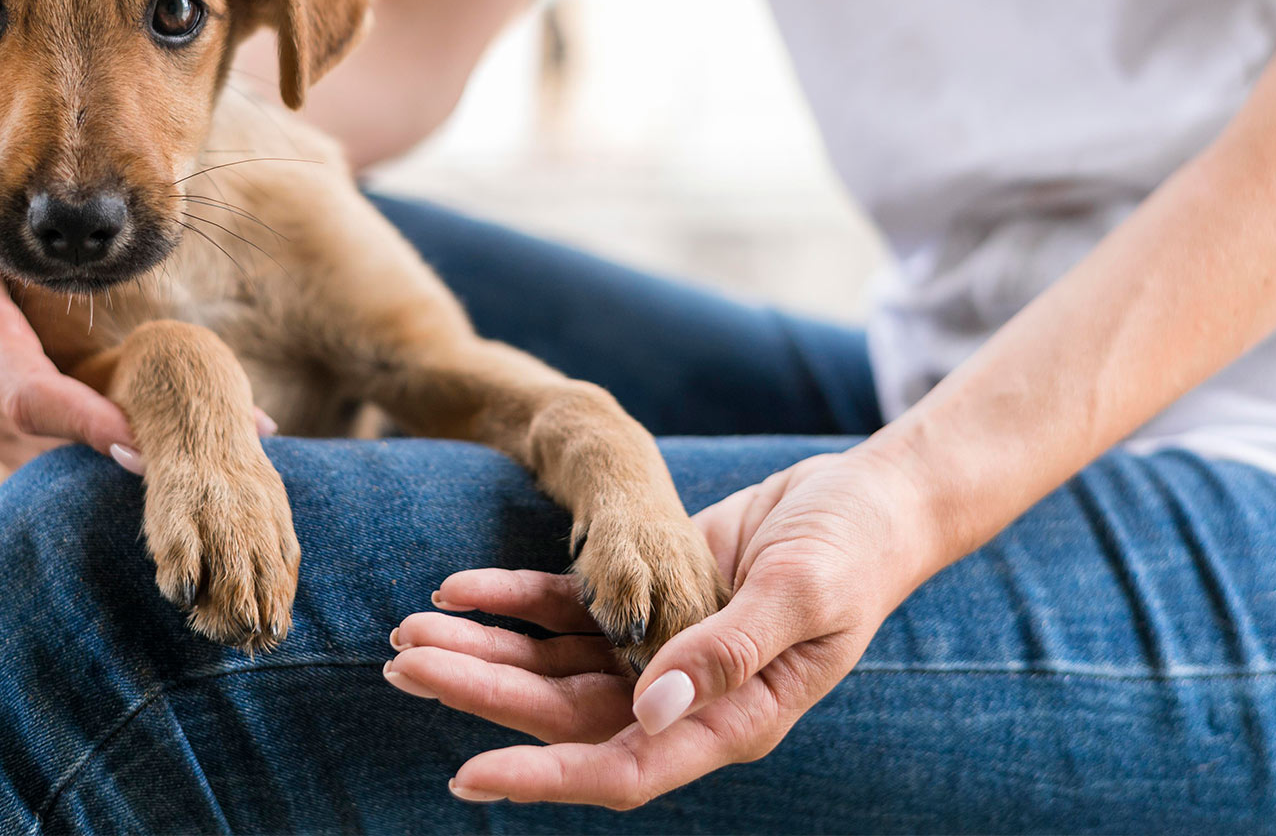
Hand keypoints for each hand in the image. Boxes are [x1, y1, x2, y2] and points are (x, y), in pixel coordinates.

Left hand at [383, 445, 943, 807]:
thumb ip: (727, 653)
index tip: (467, 775)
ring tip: (408, 630)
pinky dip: (512, 599)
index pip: (621, 768)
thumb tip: (650, 711)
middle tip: (402, 667)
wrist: (873, 497)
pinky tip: (459, 586)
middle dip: (480, 693)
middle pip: (562, 715)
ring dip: (482, 648)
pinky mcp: (648, 597)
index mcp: (730, 721)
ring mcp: (660, 650)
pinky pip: (565, 608)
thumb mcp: (801, 595)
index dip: (543, 776)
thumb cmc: (855, 552)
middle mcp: (682, 699)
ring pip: (552, 665)